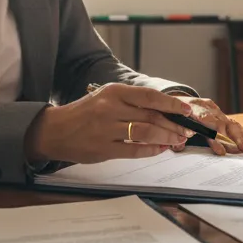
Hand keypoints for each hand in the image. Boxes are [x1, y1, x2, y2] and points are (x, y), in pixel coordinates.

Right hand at [24, 84, 195, 163]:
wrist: (55, 130)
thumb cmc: (85, 113)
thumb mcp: (106, 98)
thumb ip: (132, 103)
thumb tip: (164, 111)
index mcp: (114, 92)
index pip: (150, 97)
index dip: (172, 104)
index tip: (186, 110)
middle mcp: (110, 108)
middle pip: (151, 116)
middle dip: (174, 125)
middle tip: (186, 130)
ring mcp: (106, 129)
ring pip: (146, 133)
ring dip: (166, 138)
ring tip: (177, 140)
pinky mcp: (103, 148)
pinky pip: (134, 150)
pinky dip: (151, 150)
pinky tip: (160, 149)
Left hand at [166, 94, 242, 154]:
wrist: (172, 100)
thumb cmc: (170, 112)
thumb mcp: (168, 121)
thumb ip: (175, 133)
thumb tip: (179, 145)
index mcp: (192, 107)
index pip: (206, 119)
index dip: (215, 133)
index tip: (220, 147)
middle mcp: (206, 107)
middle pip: (223, 121)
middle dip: (234, 136)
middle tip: (242, 149)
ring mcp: (213, 109)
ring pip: (230, 122)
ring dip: (241, 136)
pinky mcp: (218, 112)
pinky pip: (232, 123)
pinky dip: (241, 133)